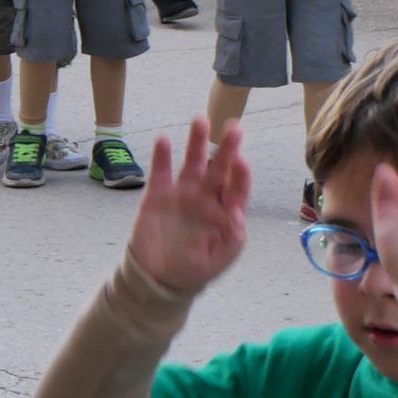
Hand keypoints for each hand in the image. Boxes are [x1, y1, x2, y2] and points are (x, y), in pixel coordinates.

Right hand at [125, 116, 250, 293]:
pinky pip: (161, 171)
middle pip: (218, 167)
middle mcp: (206, 197)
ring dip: (197, 141)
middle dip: (227, 147)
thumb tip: (237, 211)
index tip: (240, 161)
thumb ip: (233, 236)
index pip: (237, 186)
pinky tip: (164, 139)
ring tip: (200, 119)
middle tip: (234, 127)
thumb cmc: (193, 269)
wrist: (157, 278)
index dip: (241, 173)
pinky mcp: (157, 194)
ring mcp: (181, 193)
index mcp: (225, 211)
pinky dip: (162, 155)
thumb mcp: (221, 258)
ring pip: (192, 161)